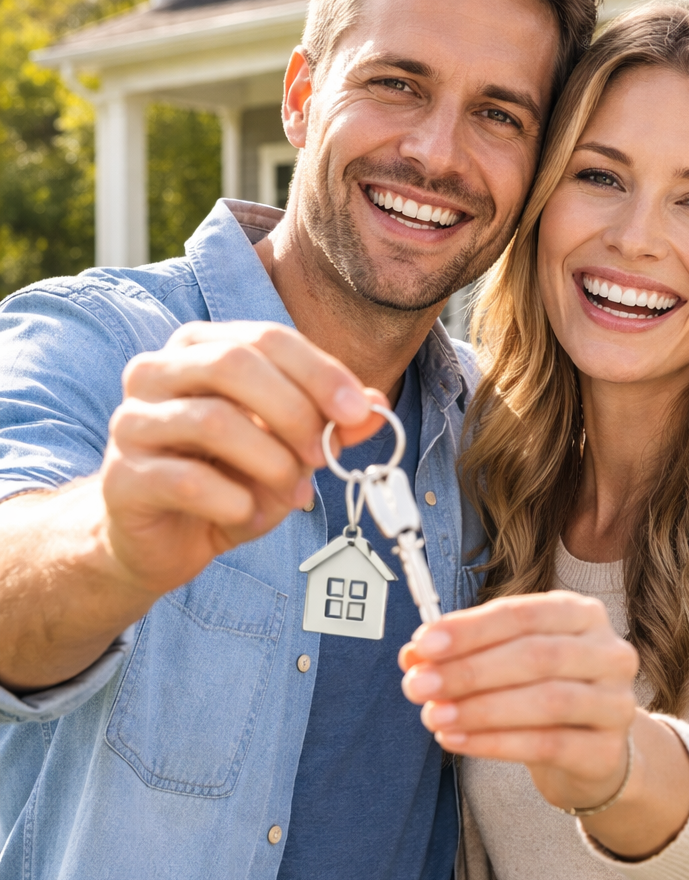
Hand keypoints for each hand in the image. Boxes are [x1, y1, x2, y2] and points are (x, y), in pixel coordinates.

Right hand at [100, 320, 387, 597]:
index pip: (266, 338)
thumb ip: (327, 424)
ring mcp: (132, 423)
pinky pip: (188, 481)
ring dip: (270, 462)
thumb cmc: (224, 481)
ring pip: (213, 421)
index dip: (319, 372)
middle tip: (324, 454)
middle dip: (294, 410)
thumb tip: (376, 408)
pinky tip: (247, 513)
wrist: (160, 541)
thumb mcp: (286, 448)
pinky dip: (235, 501)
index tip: (359, 411)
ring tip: (292, 492)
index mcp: (198, 348)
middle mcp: (155, 373)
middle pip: (234, 364)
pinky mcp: (122, 478)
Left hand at [400, 593, 688, 857]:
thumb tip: (413, 655)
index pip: (522, 614)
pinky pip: (548, 744)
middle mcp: (608, 652)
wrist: (591, 754)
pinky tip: (457, 741)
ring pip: (546, 701)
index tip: (423, 645)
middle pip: (536, 656)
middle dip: (469, 671)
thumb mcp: (506, 662)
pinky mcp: (608, 751)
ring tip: (433, 716)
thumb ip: (464, 652)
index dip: (471, 629)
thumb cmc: (543, 693)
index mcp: (581, 614)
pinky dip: (495, 743)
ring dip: (480, 709)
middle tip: (418, 685)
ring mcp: (615, 702)